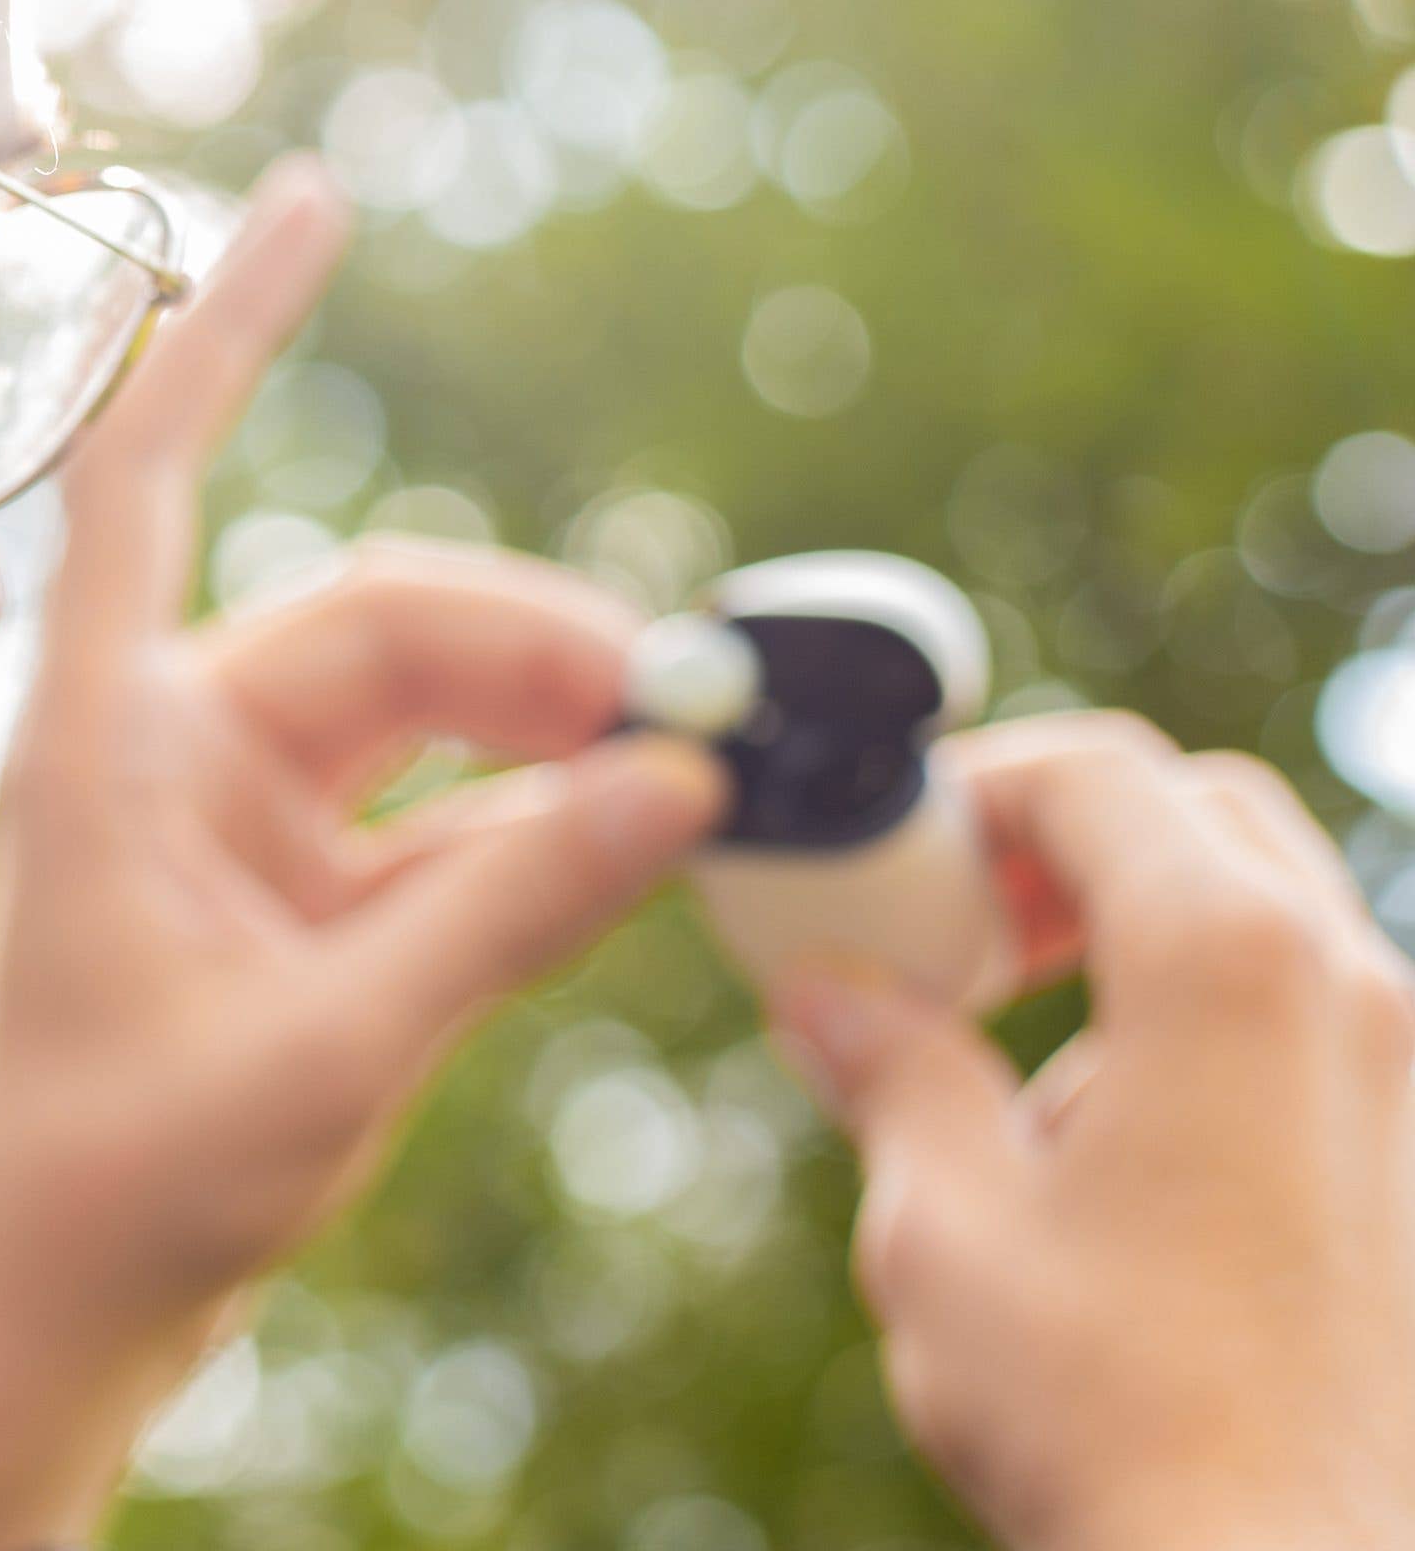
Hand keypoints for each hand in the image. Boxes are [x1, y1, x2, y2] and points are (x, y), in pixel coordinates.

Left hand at [0, 159, 727, 1547]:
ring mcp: (241, 813)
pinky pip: (451, 805)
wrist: (61, 1313)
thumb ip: (503, 910)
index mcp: (110, 741)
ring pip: (429, 702)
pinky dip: (550, 809)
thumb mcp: (325, 1051)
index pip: (153, 475)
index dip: (227, 325)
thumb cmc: (123, 1187)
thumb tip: (675, 783)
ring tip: (695, 767)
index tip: (312, 196)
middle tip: (691, 711)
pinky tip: (649, 829)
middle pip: (379, 619)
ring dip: (559, 718)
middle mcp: (174, 745)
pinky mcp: (302, 887)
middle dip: (539, 642)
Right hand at [771, 714, 1414, 1550]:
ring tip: (1016, 1040)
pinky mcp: (1413, 1158)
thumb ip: (891, 1070)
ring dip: (1139, 921)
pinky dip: (1205, 1009)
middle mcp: (1349, 990)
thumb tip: (825, 991)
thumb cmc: (1114, 1407)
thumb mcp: (945, 1223)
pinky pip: (1312, 1014)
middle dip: (1065, 835)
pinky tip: (1113, 1137)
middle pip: (1201, 811)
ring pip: (1270, 907)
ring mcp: (1407, 1075)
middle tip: (956, 923)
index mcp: (1228, 965)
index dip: (969, 787)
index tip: (884, 859)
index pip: (1096, 773)